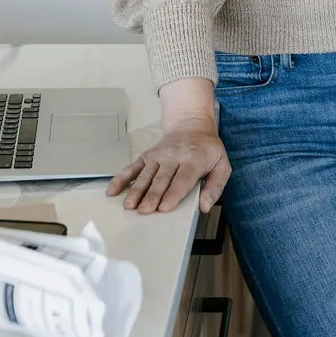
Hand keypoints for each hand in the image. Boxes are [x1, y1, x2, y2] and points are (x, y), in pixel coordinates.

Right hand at [107, 116, 231, 214]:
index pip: (182, 179)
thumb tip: (205, 205)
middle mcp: (173, 157)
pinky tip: (113, 190)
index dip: (173, 194)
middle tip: (144, 211)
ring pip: (145, 175)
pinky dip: (121, 178)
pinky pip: (132, 167)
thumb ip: (216, 187)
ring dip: (136, 190)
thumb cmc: (207, 149)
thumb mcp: (222, 165)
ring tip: (129, 205)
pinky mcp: (147, 156)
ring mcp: (158, 156)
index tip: (164, 207)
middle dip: (152, 196)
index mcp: (193, 160)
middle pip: (161, 179)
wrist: (192, 125)